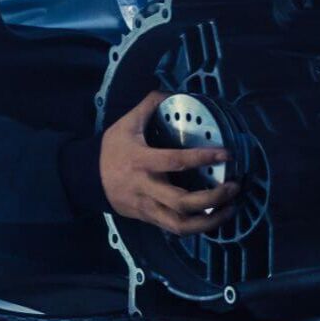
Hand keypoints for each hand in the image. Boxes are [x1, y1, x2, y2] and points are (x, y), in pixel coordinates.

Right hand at [100, 91, 238, 235]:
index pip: (176, 161)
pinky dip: (197, 227)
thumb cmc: (110, 150)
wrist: (85, 178)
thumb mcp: (126, 124)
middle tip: (234, 187)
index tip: (226, 154)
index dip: (203, 158)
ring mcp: (147, 207)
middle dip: (213, 198)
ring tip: (230, 208)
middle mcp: (146, 187)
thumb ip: (148, 106)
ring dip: (210, 220)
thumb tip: (170, 91)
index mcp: (142, 161)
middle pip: (183, 203)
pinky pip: (175, 229)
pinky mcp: (148, 218)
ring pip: (181, 224)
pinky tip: (213, 217)